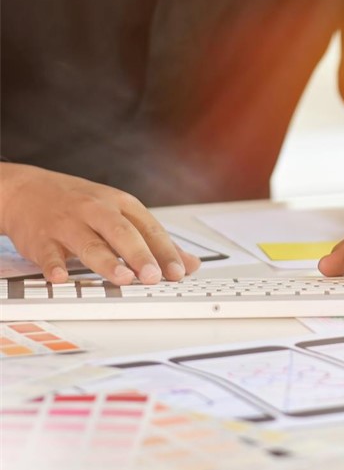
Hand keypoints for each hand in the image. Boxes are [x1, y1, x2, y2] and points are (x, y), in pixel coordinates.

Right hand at [0, 164, 199, 284]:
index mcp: (120, 204)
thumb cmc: (82, 205)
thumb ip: (155, 241)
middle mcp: (96, 211)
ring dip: (107, 262)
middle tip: (154, 276)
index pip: (149, 228)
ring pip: (89, 244)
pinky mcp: (41, 239)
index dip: (166, 251)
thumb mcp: (121, 214)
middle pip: (122, 233)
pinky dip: (54, 265)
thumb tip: (190, 264)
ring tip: (123, 278)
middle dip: (140, 255)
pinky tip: (62, 277)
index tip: (180, 271)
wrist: (27, 191)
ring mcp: (68, 224)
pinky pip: (49, 254)